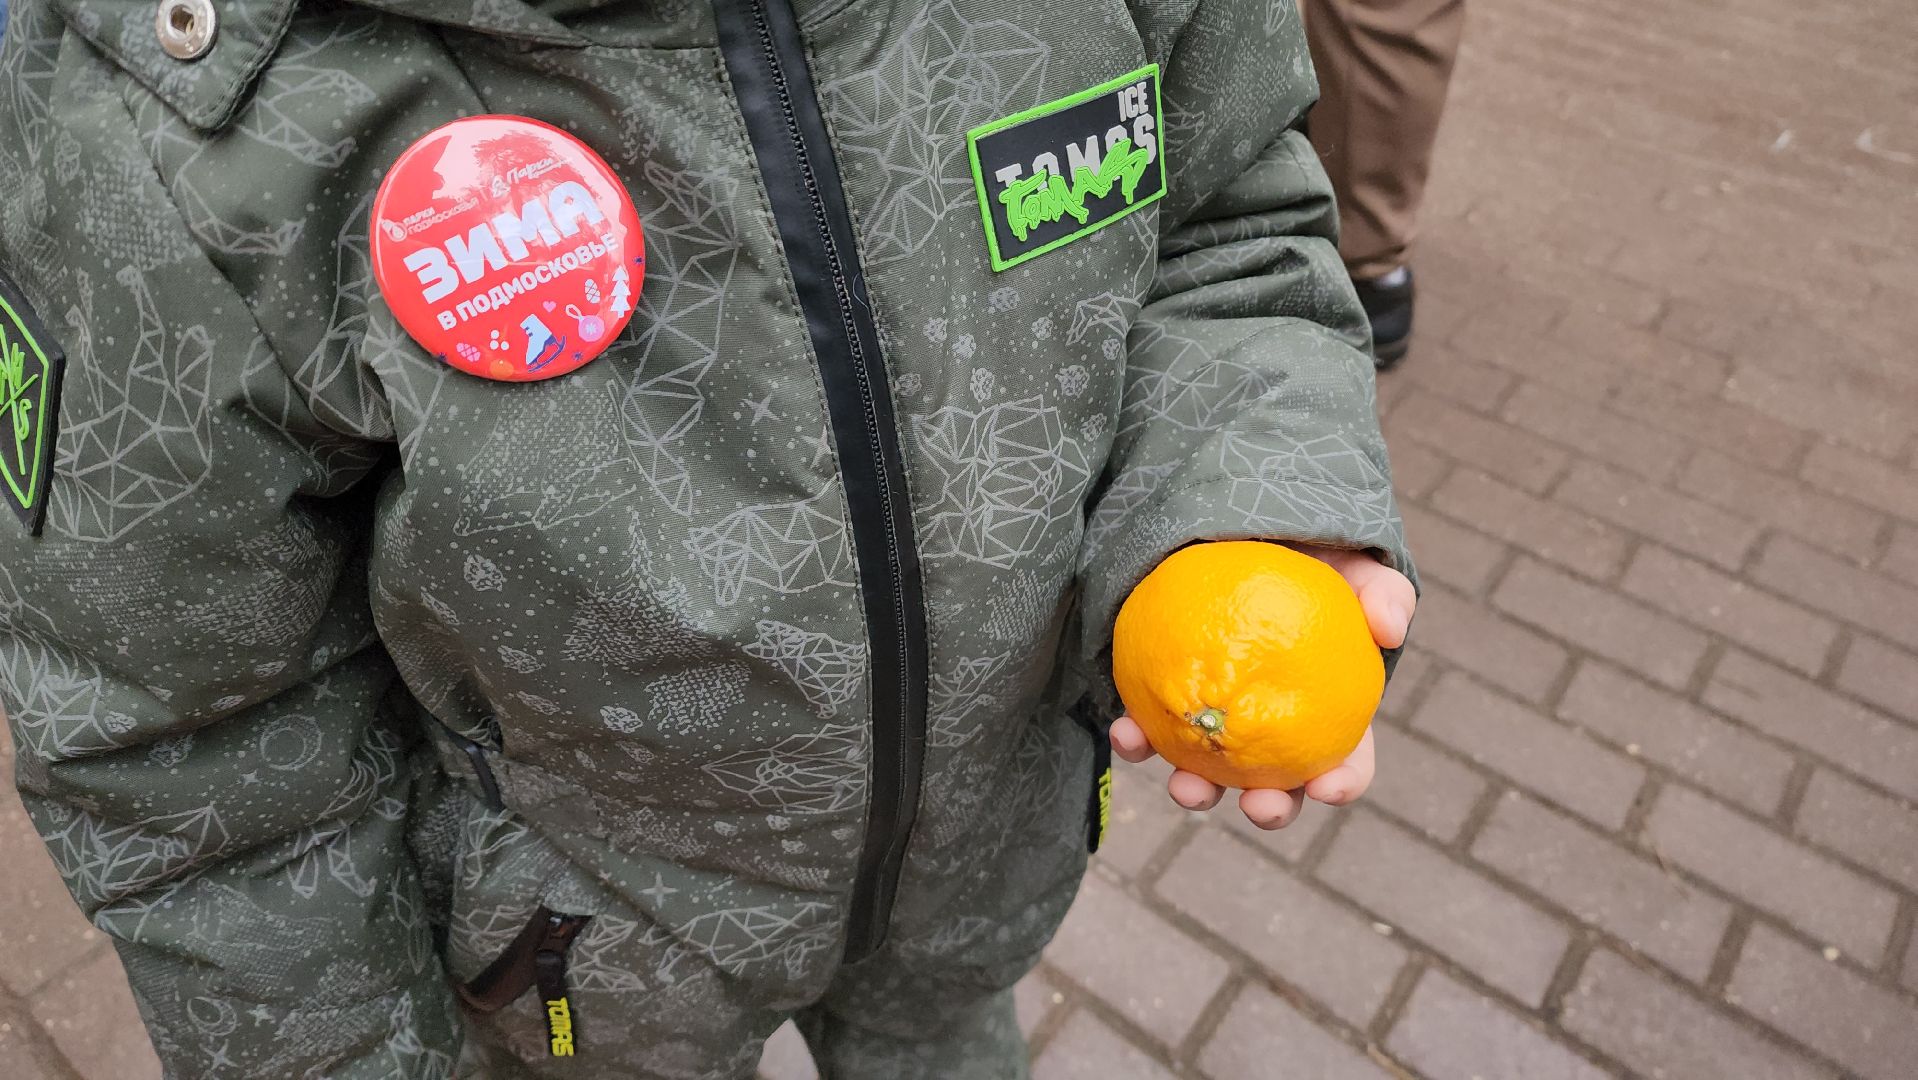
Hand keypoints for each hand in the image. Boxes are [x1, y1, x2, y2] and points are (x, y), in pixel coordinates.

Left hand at [1108, 543, 1414, 829]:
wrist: (1235, 531)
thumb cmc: (1308, 554)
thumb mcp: (1353, 564)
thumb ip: (1382, 591)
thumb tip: (1389, 630)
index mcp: (1325, 712)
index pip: (1345, 761)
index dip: (1342, 782)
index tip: (1327, 788)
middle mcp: (1268, 729)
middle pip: (1275, 785)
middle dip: (1268, 808)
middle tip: (1258, 804)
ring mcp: (1214, 719)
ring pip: (1206, 772)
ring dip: (1195, 790)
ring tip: (1184, 785)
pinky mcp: (1164, 698)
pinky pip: (1148, 727)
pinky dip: (1137, 738)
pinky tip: (1126, 730)